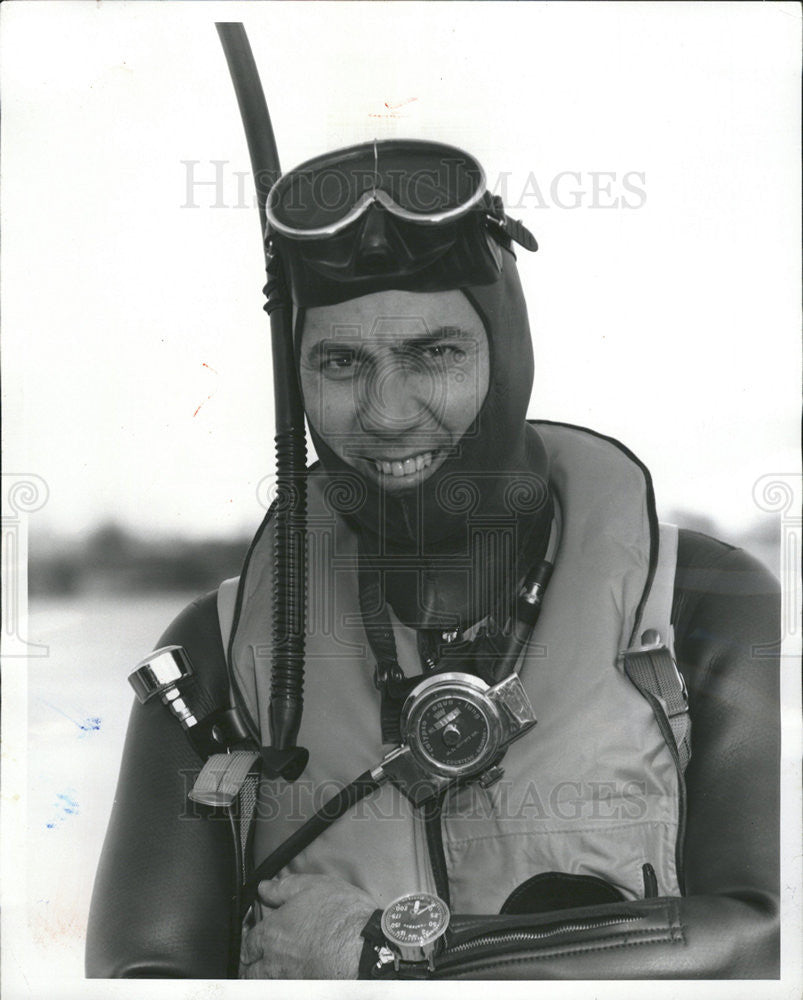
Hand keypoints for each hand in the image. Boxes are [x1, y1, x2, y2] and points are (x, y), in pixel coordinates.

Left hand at [239, 873, 376, 978]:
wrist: (365, 947)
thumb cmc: (341, 916)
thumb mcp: (312, 886)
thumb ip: (283, 887)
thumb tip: (264, 887)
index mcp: (272, 934)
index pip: (247, 943)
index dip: (249, 938)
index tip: (252, 934)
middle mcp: (275, 962)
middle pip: (249, 971)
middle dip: (250, 964)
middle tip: (254, 958)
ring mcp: (289, 980)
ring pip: (264, 984)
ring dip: (263, 977)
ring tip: (270, 970)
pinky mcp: (305, 989)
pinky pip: (284, 988)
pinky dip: (284, 983)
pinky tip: (292, 975)